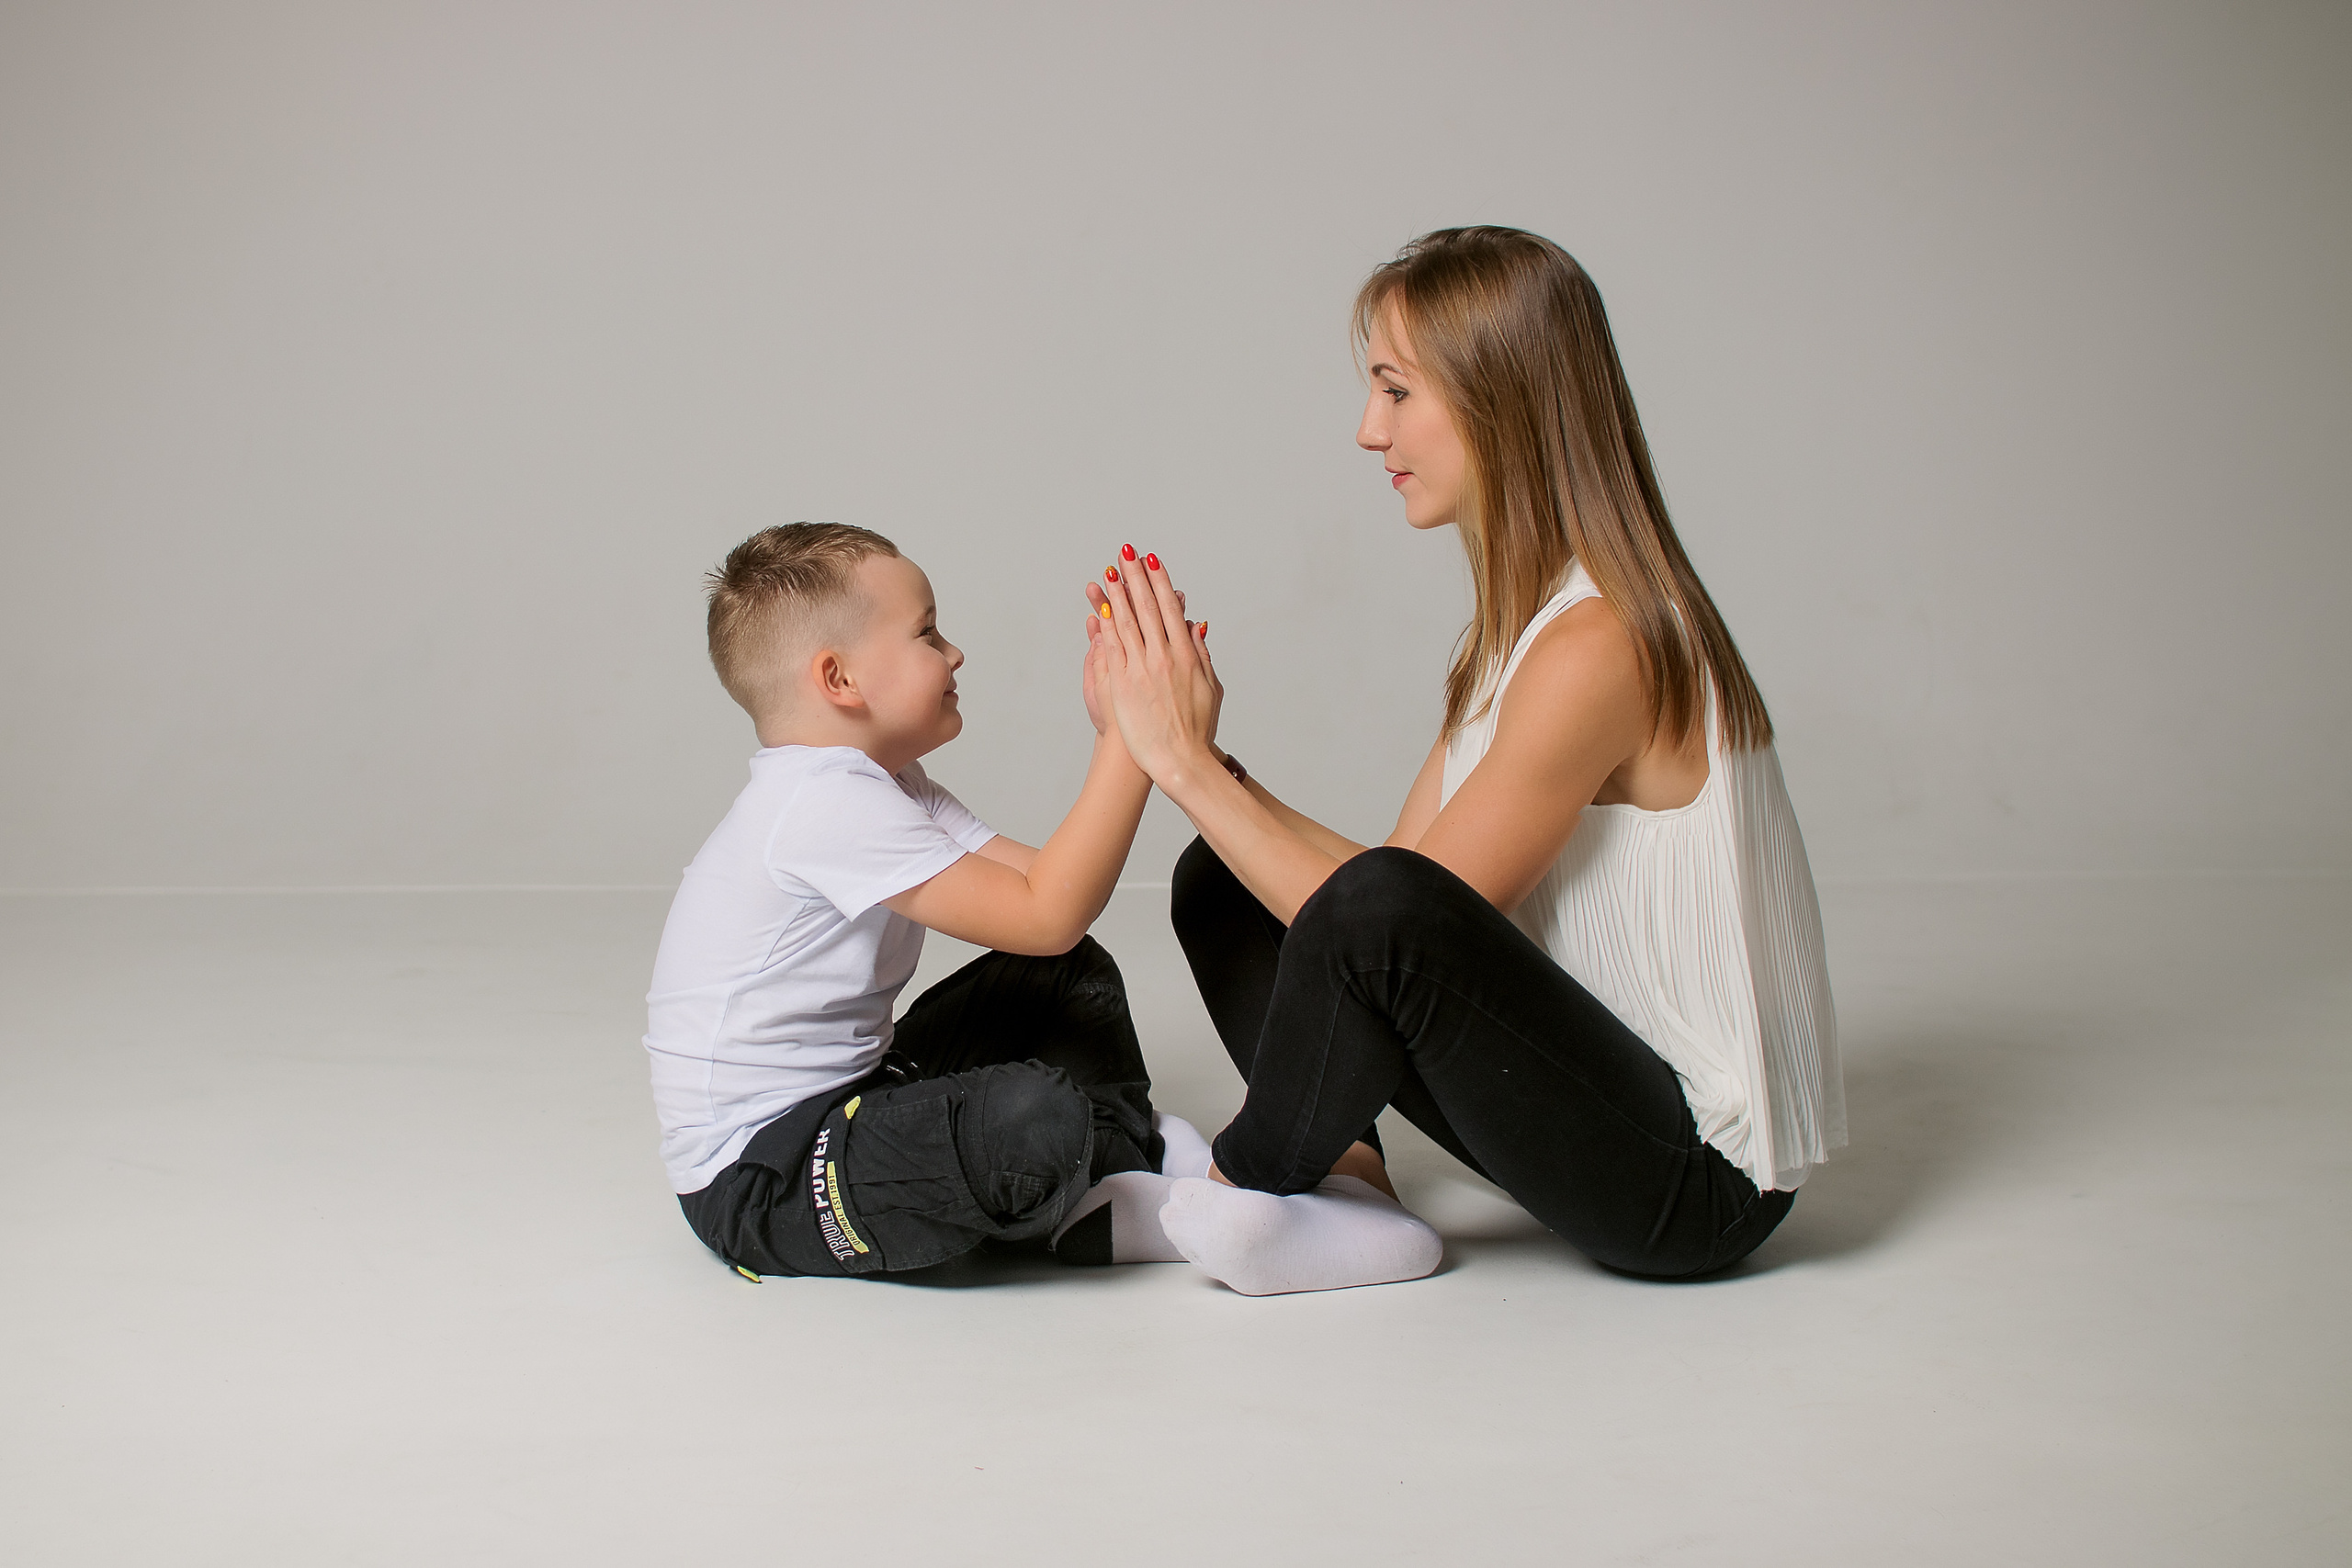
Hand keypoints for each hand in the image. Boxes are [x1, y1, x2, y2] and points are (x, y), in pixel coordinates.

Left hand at [1085, 546, 1223, 786]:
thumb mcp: (1210, 687)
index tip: (1151, 561)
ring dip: (1117, 594)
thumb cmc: (1198, 730)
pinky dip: (1106, 624)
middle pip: (1146, 607)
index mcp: (1187, 655)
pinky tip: (1100, 607)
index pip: (1169, 608)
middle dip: (1136, 577)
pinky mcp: (1123, 684)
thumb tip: (1194, 626)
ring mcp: (1141, 669)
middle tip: (1126, 553)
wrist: (1180, 760)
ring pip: (1126, 622)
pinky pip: (1113, 647)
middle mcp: (1163, 656)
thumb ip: (1201, 653)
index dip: (1159, 582)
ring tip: (1109, 571)